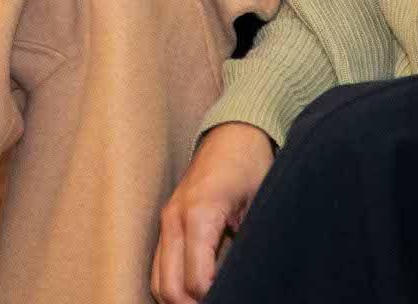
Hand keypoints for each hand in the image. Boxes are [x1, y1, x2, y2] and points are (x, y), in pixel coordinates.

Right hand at [151, 123, 274, 302]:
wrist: (235, 132)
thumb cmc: (251, 165)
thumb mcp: (259, 204)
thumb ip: (246, 245)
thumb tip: (245, 282)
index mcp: (199, 215)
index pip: (196, 282)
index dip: (214, 299)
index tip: (235, 297)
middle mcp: (174, 219)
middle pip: (169, 288)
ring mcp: (167, 220)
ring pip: (157, 282)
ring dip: (178, 299)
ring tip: (207, 301)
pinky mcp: (166, 222)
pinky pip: (159, 266)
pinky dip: (172, 285)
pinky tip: (195, 291)